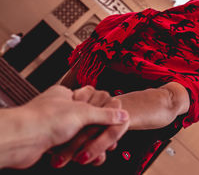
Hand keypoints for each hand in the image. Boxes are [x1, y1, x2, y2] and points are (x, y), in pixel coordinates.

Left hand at [1, 85, 128, 168]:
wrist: (20, 140)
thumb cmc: (47, 119)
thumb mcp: (84, 113)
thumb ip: (106, 114)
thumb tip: (124, 114)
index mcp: (66, 94)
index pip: (92, 100)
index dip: (104, 113)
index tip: (115, 122)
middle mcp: (60, 108)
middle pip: (87, 121)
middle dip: (98, 134)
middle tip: (110, 142)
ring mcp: (54, 125)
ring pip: (80, 135)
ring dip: (90, 145)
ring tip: (100, 154)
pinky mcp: (50, 141)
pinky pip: (71, 146)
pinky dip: (80, 153)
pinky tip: (88, 158)